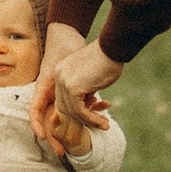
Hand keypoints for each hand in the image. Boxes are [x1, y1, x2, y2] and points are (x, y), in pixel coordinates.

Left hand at [30, 29, 118, 147]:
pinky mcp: (72, 87)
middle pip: (65, 107)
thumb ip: (85, 92)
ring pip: (72, 112)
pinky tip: (103, 122)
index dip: (77, 112)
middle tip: (99, 123)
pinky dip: (91, 120)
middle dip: (82, 119)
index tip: (93, 118)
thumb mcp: (91, 78)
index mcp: (61, 72)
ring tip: (104, 124)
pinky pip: (80, 111)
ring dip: (89, 121)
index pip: (63, 99)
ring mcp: (63, 81)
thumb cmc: (107, 61)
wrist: (112, 47)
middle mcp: (58, 76)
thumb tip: (87, 109)